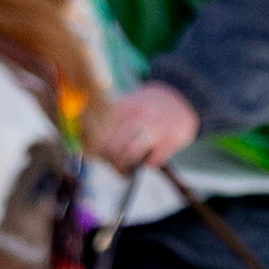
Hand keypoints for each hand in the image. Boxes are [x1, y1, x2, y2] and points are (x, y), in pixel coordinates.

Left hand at [84, 82, 200, 171]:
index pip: (98, 133)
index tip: (97, 154)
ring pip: (128, 155)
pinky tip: (148, 159)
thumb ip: (108, 120)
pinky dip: (147, 165)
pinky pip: (152, 162)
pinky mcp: (171, 140)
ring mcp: (155, 127)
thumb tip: (85, 141)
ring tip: (126, 169)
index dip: (94, 148)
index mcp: (123, 106)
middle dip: (109, 160)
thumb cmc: (149, 107)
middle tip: (112, 164)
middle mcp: (137, 115)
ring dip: (124, 167)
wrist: (184, 99)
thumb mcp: (128, 104)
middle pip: (111, 146)